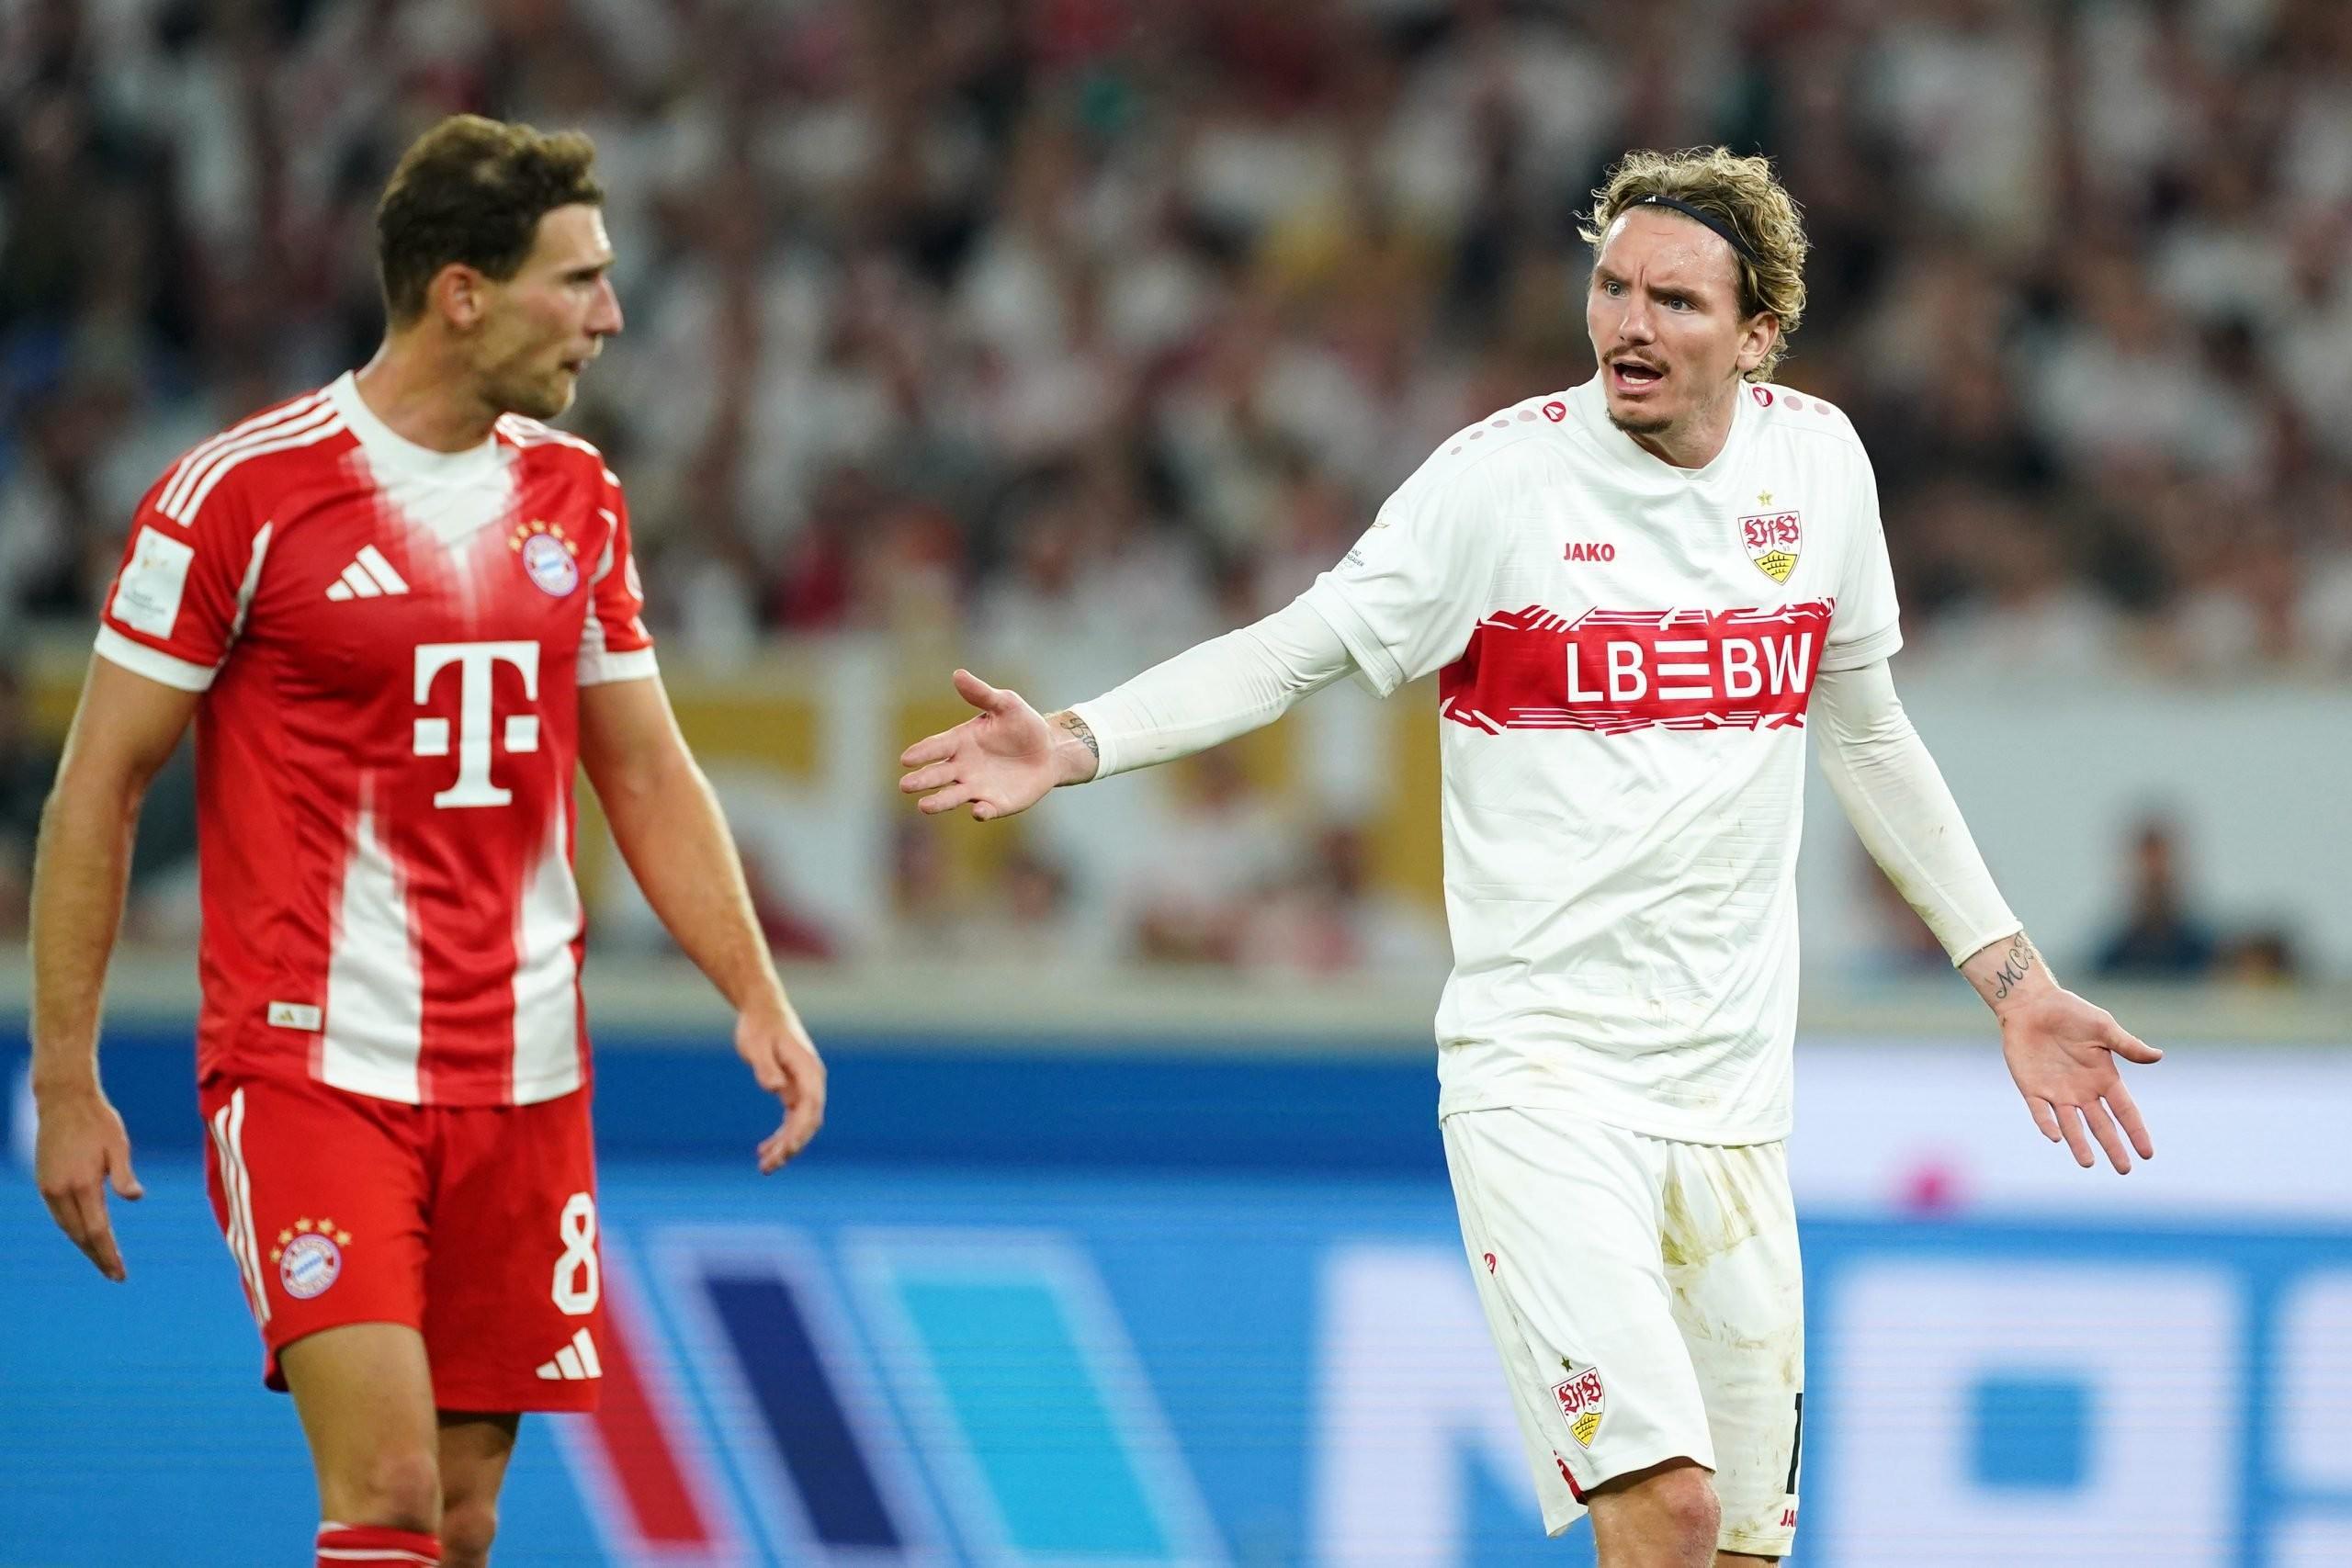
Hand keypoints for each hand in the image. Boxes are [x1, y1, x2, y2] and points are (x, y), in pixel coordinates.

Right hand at [34, 1083, 142, 1279]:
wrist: (63, 1100)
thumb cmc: (98, 1120)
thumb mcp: (118, 1144)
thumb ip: (123, 1174)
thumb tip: (135, 1198)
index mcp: (82, 1184)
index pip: (97, 1231)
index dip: (109, 1255)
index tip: (120, 1274)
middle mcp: (61, 1190)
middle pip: (80, 1235)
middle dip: (98, 1256)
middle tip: (115, 1274)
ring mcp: (48, 1187)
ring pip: (67, 1227)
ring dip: (84, 1245)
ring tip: (103, 1259)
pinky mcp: (44, 1182)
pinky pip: (58, 1215)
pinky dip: (73, 1229)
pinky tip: (85, 1235)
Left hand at [736, 1002, 825, 1173]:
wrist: (763, 1011)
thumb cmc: (760, 1027)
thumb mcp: (757, 1046)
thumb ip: (766, 1067)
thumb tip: (775, 1089)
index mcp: (808, 1070)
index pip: (810, 1107)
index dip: (800, 1130)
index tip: (787, 1149)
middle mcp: (811, 1081)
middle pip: (808, 1121)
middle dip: (791, 1146)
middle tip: (769, 1166)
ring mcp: (804, 1087)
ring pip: (800, 1125)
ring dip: (785, 1146)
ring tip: (764, 1167)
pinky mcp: (794, 1090)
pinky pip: (791, 1119)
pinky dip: (781, 1136)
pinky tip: (764, 1150)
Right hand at [898, 669, 1082, 820]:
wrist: (1049, 751)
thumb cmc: (1023, 724)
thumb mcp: (1006, 704)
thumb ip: (982, 694)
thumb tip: (958, 674)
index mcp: (960, 742)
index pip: (937, 747)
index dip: (922, 753)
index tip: (906, 758)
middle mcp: (963, 768)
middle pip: (938, 774)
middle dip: (922, 779)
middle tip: (905, 785)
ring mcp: (977, 788)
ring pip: (953, 796)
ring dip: (939, 801)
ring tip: (923, 806)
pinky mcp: (996, 804)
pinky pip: (986, 810)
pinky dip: (982, 812)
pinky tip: (978, 811)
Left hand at [1998, 987, 2160, 1173]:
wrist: (2032, 1004)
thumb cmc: (2070, 1013)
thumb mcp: (2102, 1026)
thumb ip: (2126, 1044)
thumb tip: (2158, 1057)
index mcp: (2104, 1078)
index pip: (2125, 1111)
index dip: (2136, 1131)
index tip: (2148, 1153)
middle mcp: (2083, 1091)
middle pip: (2101, 1125)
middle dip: (2113, 1146)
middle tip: (2124, 1169)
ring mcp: (2057, 1092)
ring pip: (2071, 1125)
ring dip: (2079, 1143)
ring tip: (2087, 1163)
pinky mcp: (2032, 1089)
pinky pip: (2041, 1112)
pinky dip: (2047, 1123)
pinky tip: (2055, 1136)